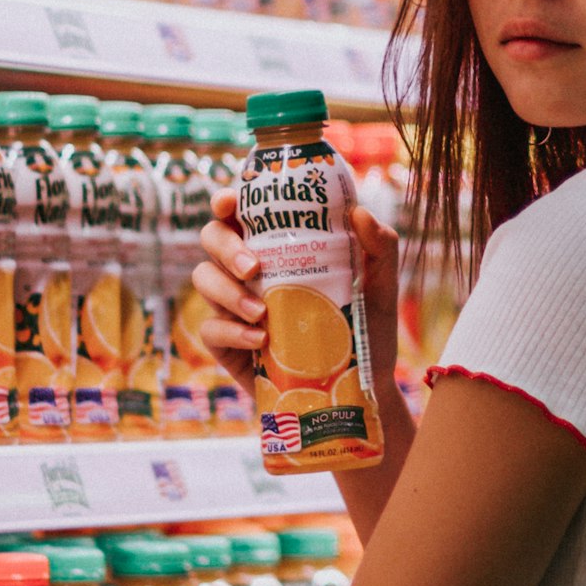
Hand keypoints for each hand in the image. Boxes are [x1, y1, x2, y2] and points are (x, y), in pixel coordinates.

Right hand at [194, 187, 400, 402]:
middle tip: (253, 267)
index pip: (241, 211)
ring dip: (228, 292)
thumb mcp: (381, 286)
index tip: (230, 203)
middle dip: (225, 247)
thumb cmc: (365, 326)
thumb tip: (360, 212)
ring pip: (204, 279)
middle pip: (212, 237)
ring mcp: (233, 304)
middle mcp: (249, 268)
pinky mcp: (227, 342)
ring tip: (261, 312)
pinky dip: (232, 332)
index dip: (226, 201)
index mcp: (278, 243)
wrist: (355, 385)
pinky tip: (260, 340)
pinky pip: (211, 328)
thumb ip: (379, 246)